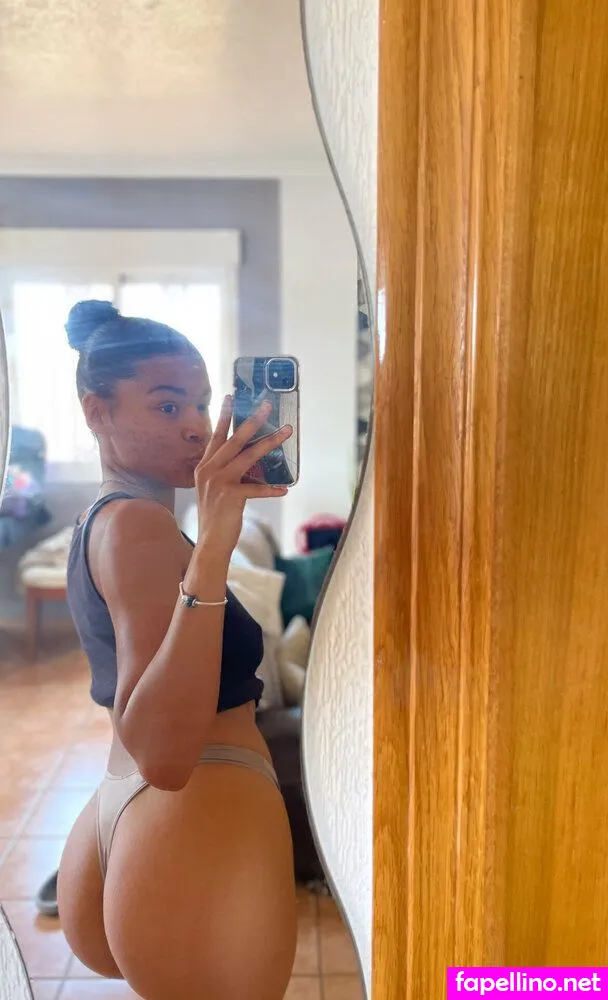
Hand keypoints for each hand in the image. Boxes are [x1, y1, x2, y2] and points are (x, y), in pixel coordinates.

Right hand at [193, 396, 291, 556]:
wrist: (210, 542)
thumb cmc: (216, 516)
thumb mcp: (215, 489)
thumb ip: (226, 472)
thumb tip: (249, 460)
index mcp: (205, 466)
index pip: (216, 436)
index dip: (225, 416)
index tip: (231, 397)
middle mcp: (210, 470)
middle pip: (235, 439)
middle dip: (252, 420)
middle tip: (266, 405)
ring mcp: (219, 482)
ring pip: (249, 456)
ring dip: (271, 442)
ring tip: (286, 431)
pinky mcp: (231, 496)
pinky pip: (256, 488)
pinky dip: (272, 489)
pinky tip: (285, 489)